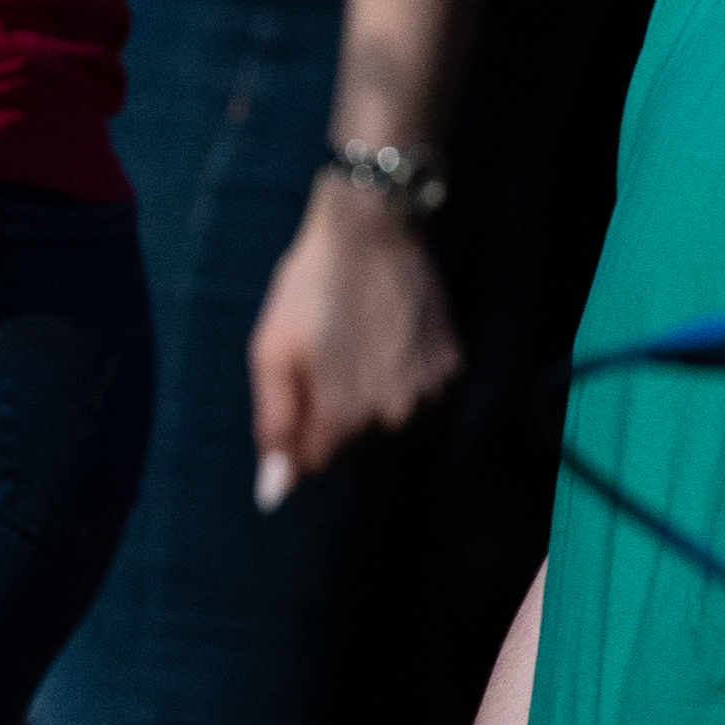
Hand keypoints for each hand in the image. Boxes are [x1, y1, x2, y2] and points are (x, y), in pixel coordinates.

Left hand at [251, 180, 459, 497]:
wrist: (373, 228)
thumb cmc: (310, 286)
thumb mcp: (272, 351)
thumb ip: (275, 426)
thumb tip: (271, 495)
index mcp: (344, 417)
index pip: (314, 465)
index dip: (297, 430)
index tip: (297, 386)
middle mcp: (395, 416)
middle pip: (354, 447)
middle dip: (334, 416)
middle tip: (325, 357)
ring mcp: (431, 394)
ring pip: (391, 425)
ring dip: (372, 402)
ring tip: (358, 347)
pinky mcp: (453, 369)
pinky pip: (423, 397)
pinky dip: (403, 380)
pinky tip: (388, 340)